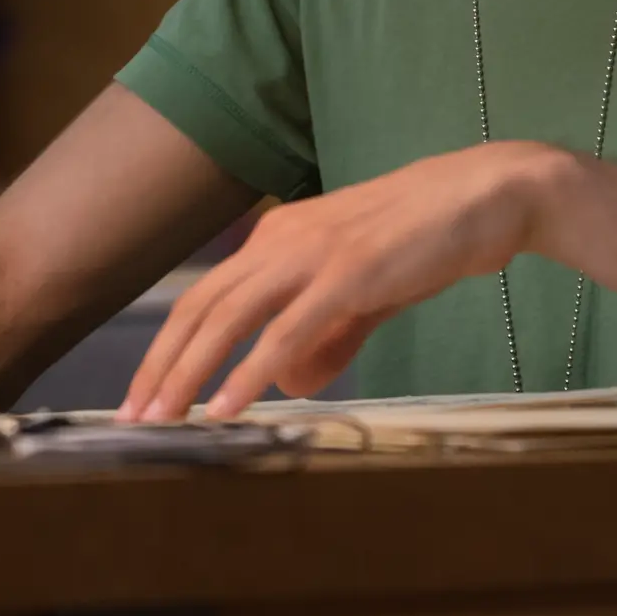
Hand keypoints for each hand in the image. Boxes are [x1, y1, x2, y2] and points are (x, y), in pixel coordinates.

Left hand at [118, 143, 573, 420]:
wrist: (483, 196)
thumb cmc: (425, 241)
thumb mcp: (363, 294)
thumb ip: (326, 337)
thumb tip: (289, 384)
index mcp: (278, 237)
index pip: (205, 298)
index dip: (168, 348)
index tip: (145, 395)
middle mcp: (281, 239)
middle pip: (200, 308)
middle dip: (161, 366)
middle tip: (133, 418)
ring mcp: (313, 253)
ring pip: (229, 318)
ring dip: (190, 372)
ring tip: (164, 419)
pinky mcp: (347, 272)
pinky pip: (286, 330)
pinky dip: (250, 371)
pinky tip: (227, 406)